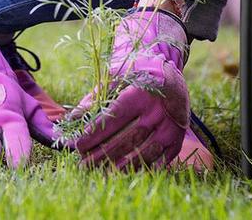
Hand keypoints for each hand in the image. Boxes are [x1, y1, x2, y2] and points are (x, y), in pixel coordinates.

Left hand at [73, 8, 189, 169]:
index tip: (79, 145)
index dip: (96, 133)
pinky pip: (161, 160)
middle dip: (103, 154)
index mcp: (142, 93)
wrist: (171, 77)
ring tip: (102, 173)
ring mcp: (170, 126)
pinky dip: (144, 168)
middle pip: (128, 139)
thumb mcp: (118, 78)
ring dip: (122, 166)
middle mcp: (158, 110)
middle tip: (84, 164)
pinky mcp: (178, 138)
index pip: (115, 118)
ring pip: (144, 152)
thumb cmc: (138, 77)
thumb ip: (96, 97)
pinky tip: (127, 173)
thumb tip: (73, 116)